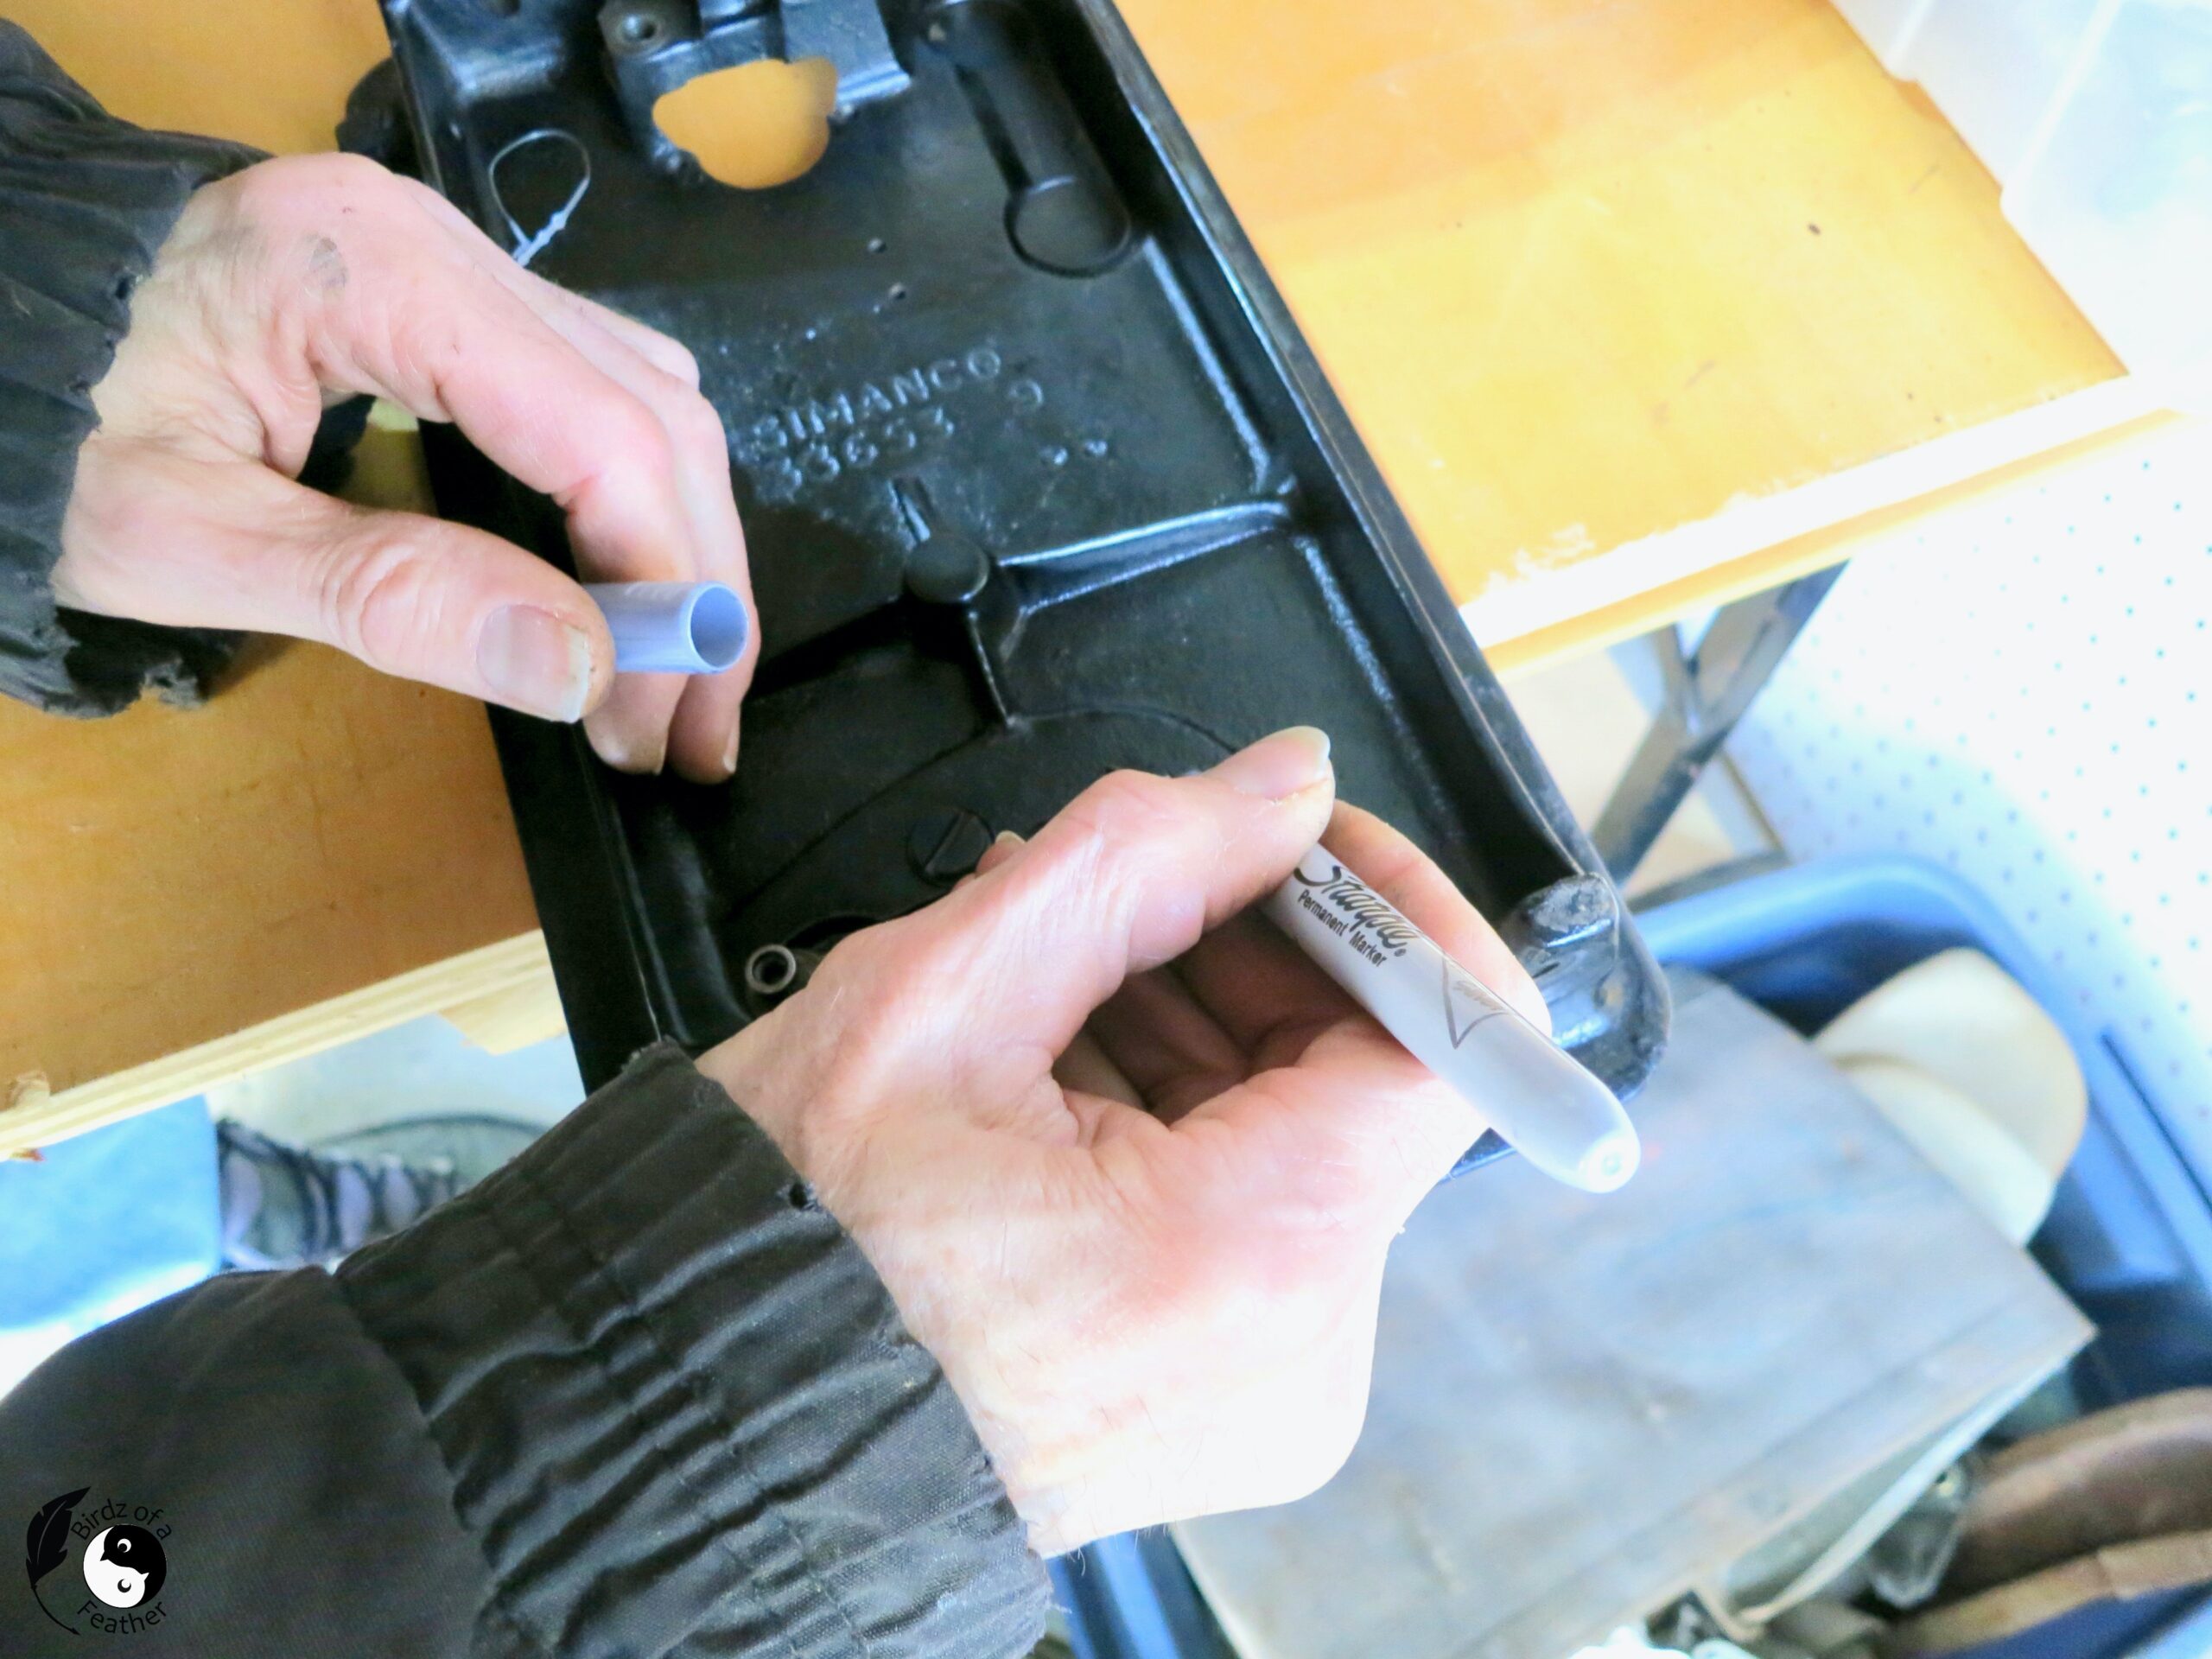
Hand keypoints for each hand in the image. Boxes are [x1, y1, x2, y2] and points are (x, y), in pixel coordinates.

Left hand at [56, 153, 756, 779]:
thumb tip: (580, 667)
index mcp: (372, 270)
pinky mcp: (441, 299)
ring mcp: (447, 261)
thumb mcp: (180, 535)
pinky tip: (619, 587)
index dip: (661, 588)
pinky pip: (592, 389)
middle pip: (652, 411)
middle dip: (697, 583)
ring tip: (671, 679)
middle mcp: (439, 242)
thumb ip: (387, 592)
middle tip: (693, 731)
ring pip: (645, 396)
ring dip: (682, 544)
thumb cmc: (34, 429)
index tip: (653, 725)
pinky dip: (631, 498)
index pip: (599, 430)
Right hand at [698, 727, 1548, 1552]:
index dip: (1394, 908)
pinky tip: (1065, 1070)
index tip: (1302, 839)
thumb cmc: (786, 1241)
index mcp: (1248, 1258)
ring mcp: (1266, 1390)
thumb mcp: (941, 998)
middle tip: (1136, 890)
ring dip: (1205, 1032)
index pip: (1449, 1042)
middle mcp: (1295, 1353)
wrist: (701, 1426)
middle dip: (1260, 958)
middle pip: (1365, 1086)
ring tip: (1058, 982)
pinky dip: (1181, 1124)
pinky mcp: (1224, 1399)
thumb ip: (1141, 857)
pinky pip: (1253, 1218)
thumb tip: (1285, 782)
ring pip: (1302, 1144)